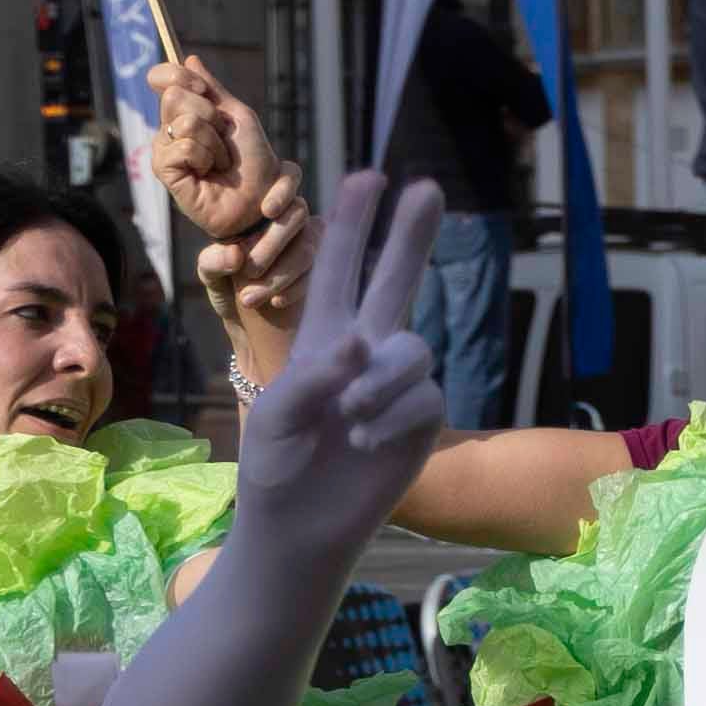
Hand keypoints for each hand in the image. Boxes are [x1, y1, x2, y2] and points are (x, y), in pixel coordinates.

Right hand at [149, 58, 284, 242]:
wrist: (259, 199)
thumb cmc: (252, 162)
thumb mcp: (238, 116)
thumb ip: (214, 89)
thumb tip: (190, 58)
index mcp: (184, 111)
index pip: (162, 77)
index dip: (178, 75)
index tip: (204, 90)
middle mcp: (169, 128)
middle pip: (174, 95)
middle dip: (211, 115)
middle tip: (223, 139)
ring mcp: (164, 149)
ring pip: (184, 121)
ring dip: (214, 141)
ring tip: (220, 161)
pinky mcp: (164, 171)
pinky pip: (184, 147)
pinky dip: (206, 158)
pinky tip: (208, 173)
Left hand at [237, 174, 450, 541]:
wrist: (300, 528)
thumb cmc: (275, 467)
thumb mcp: (276, 414)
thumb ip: (316, 375)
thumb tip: (364, 345)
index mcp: (320, 339)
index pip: (338, 270)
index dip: (351, 224)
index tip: (367, 177)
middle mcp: (364, 352)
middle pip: (396, 280)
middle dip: (411, 235)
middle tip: (429, 186)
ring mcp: (394, 386)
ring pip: (413, 349)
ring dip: (384, 378)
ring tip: (354, 414)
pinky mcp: (420, 421)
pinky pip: (425, 397)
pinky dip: (395, 415)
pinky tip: (366, 440)